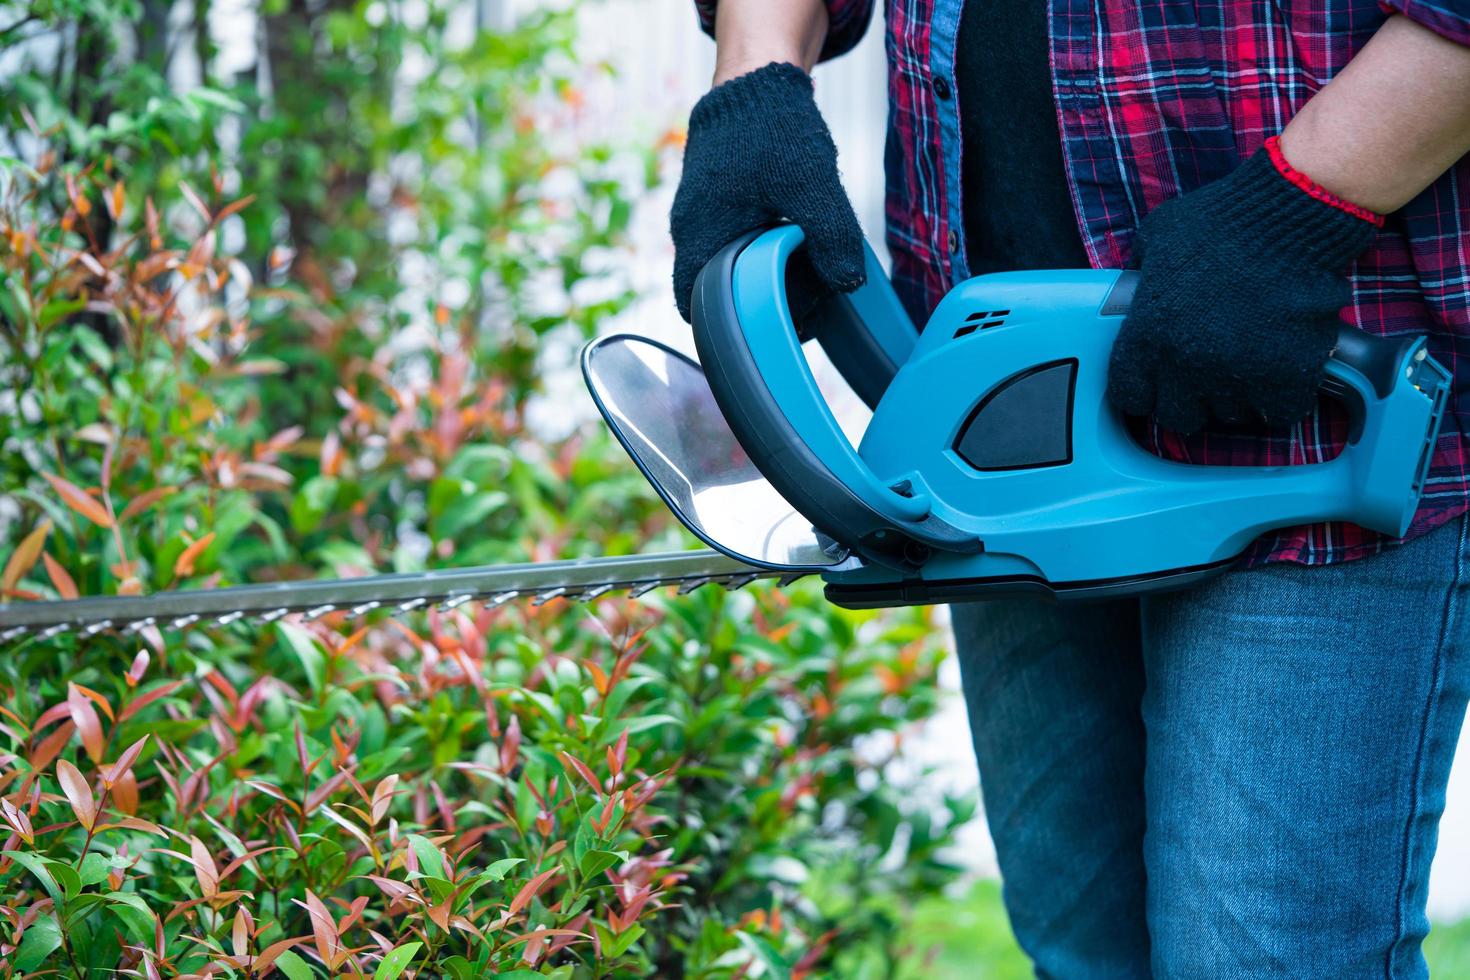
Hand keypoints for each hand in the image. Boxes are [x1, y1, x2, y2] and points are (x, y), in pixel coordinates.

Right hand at [669, 62, 864, 321]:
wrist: (757, 77)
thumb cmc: (774, 129)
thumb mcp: (812, 185)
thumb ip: (831, 237)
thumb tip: (848, 284)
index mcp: (699, 233)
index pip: (695, 304)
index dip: (733, 322)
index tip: (778, 319)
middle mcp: (691, 229)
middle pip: (720, 290)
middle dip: (763, 300)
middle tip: (810, 296)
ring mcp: (701, 214)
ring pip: (731, 265)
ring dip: (768, 274)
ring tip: (812, 267)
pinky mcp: (717, 202)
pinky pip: (737, 241)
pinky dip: (765, 249)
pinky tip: (799, 237)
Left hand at [1106, 140, 1380, 433]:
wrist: (1286, 215)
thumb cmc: (1218, 220)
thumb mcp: (1155, 240)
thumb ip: (1141, 274)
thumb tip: (1133, 285)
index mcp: (1146, 337)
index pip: (1130, 396)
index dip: (1145, 391)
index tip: (1158, 384)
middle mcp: (1185, 365)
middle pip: (1180, 416)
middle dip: (1191, 401)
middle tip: (1208, 376)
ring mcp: (1237, 375)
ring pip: (1231, 414)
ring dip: (1238, 394)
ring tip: (1249, 363)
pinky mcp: (1286, 376)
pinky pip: (1281, 411)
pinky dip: (1285, 397)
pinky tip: (1284, 371)